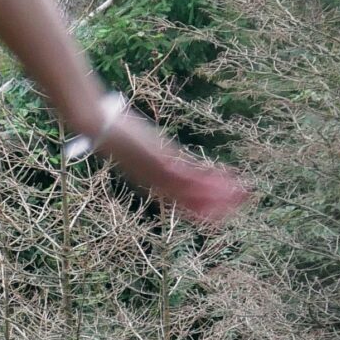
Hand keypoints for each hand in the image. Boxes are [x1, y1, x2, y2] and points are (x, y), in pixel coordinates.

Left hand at [101, 107, 251, 226]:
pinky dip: (209, 179)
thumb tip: (155, 150)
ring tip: (241, 195)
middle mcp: (156, 181)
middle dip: (214, 205)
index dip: (199, 207)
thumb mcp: (133, 146)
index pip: (179, 199)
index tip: (217, 211)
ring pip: (194, 191)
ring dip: (219, 194)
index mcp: (149, 180)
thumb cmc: (112, 133)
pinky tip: (226, 180)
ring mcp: (160, 172)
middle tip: (237, 207)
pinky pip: (189, 174)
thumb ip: (148, 153)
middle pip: (190, 201)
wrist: (98, 127)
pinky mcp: (162, 160)